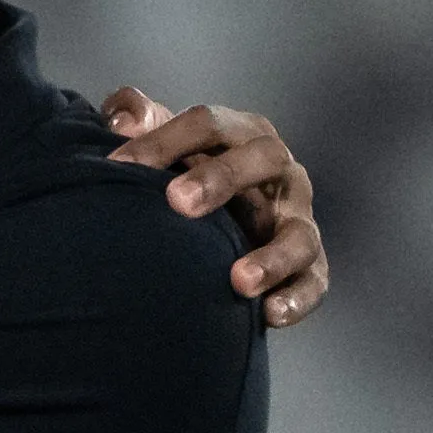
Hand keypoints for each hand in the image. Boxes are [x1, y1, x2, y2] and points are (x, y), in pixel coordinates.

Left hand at [102, 88, 326, 326]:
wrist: (206, 219)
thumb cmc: (176, 172)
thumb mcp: (156, 141)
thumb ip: (135, 118)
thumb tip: (122, 120)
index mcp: (239, 135)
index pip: (208, 124)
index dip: (164, 140)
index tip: (118, 164)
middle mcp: (276, 170)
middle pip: (262, 160)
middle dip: (221, 179)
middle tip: (178, 203)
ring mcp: (296, 217)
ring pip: (299, 232)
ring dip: (273, 257)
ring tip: (239, 280)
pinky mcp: (308, 263)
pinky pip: (314, 280)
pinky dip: (297, 297)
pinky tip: (269, 314)